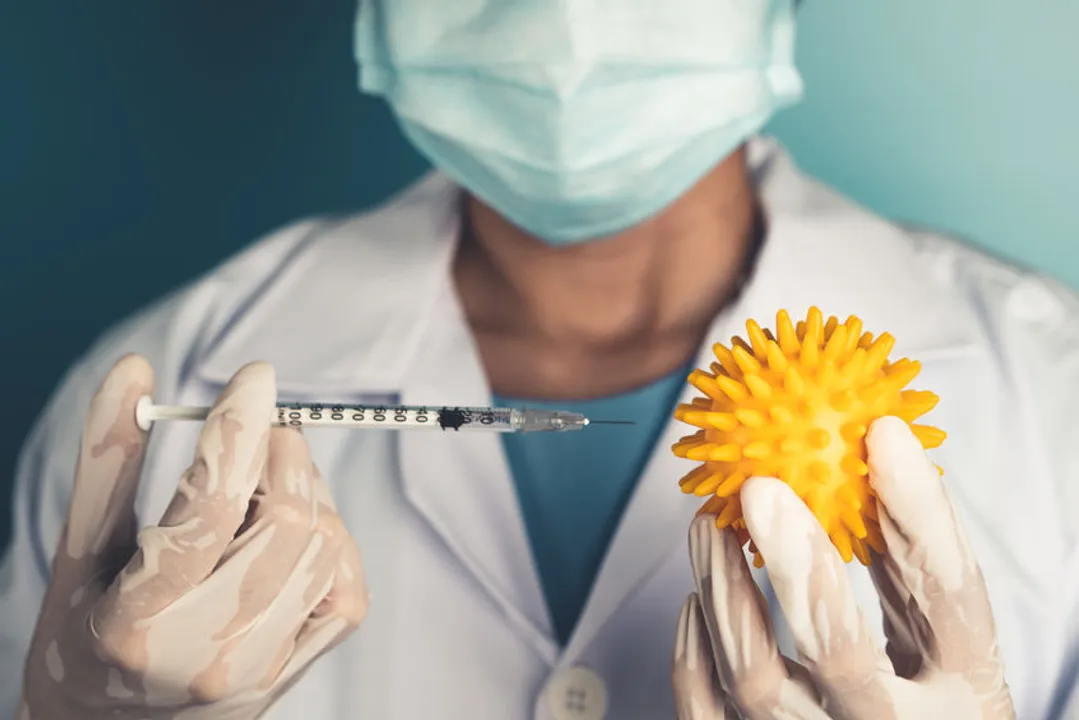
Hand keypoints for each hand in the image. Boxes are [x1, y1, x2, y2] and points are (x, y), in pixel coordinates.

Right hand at [19, 356, 367, 718]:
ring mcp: (260, 666)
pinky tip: (296, 533)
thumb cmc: (83, 636)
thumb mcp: (79, 553)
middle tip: (258, 434)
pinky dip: (334, 543)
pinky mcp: (294, 670)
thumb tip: (136, 371)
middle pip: (286, 523)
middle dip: (281, 455)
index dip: (238, 430)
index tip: (254, 377)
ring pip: (325, 547)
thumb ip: (109, 462)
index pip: (210, 507)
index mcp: (139, 620)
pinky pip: (347, 589)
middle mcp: (209, 650)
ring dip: (309, 493)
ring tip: (265, 487)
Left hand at [671, 416, 1015, 719]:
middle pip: (839, 654)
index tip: (882, 435)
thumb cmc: (924, 703)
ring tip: (708, 528)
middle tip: (759, 489)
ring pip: (758, 684)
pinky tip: (697, 600)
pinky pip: (710, 716)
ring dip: (726, 591)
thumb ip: (915, 564)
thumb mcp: (943, 645)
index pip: (948, 599)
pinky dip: (694, 653)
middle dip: (795, 563)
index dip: (918, 513)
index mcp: (963, 694)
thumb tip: (881, 444)